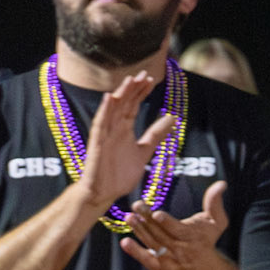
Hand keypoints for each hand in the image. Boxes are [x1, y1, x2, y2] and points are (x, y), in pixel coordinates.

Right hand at [74, 73, 175, 215]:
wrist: (103, 194)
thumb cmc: (119, 176)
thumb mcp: (144, 152)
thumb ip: (156, 135)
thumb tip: (173, 118)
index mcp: (125, 130)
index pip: (133, 105)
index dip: (141, 92)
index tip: (151, 79)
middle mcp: (114, 129)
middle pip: (124, 104)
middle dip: (133, 89)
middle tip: (144, 74)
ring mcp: (105, 136)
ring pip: (113, 110)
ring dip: (120, 95)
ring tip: (130, 80)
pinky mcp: (97, 145)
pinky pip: (100, 125)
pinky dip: (104, 111)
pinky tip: (109, 98)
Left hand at [120, 181, 229, 269]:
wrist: (201, 269)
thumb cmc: (206, 239)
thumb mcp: (217, 222)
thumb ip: (215, 203)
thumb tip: (221, 184)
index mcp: (192, 237)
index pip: (177, 230)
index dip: (166, 222)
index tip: (156, 213)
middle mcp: (179, 249)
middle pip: (161, 234)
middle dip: (147, 221)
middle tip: (136, 206)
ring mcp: (167, 259)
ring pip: (152, 244)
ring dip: (139, 231)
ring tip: (129, 217)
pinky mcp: (158, 266)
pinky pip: (146, 259)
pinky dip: (135, 252)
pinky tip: (124, 242)